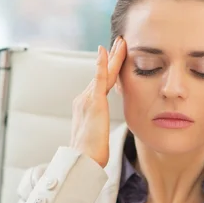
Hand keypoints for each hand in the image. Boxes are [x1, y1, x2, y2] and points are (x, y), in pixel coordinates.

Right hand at [70, 37, 126, 166]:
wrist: (82, 160)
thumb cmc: (90, 155)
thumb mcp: (97, 139)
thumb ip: (99, 131)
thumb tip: (102, 138)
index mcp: (86, 107)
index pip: (99, 84)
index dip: (107, 70)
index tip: (113, 57)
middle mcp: (84, 100)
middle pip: (101, 74)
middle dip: (110, 57)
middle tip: (119, 42)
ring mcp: (87, 99)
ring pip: (103, 72)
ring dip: (113, 56)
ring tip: (121, 42)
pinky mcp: (94, 101)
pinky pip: (99, 78)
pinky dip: (102, 63)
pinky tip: (105, 51)